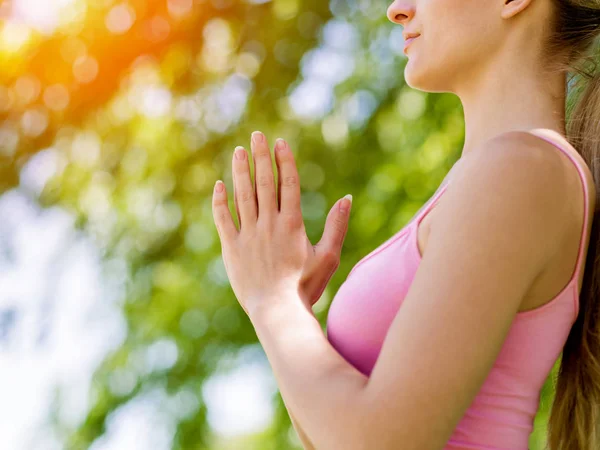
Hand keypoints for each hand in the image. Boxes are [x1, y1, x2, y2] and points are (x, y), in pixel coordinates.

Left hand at [211, 131, 352, 315]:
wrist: (277, 310)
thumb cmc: (306, 286)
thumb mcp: (328, 257)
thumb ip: (337, 226)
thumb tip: (347, 199)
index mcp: (291, 223)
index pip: (287, 183)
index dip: (283, 161)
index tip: (279, 143)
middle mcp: (268, 223)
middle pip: (263, 182)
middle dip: (260, 156)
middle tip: (256, 135)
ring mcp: (248, 234)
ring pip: (242, 195)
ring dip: (240, 171)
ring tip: (239, 151)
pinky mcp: (232, 248)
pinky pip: (223, 219)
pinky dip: (220, 201)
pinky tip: (219, 185)